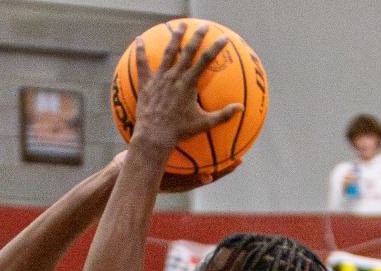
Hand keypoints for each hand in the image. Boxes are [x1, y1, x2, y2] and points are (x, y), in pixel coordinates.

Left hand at [126, 22, 238, 155]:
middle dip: (197, 36)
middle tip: (204, 25)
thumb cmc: (180, 131)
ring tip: (180, 26)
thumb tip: (241, 108)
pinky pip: (142, 63)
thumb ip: (223, 115)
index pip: (206, 60)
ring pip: (168, 52)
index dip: (216, 47)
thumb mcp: (204, 123)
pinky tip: (139, 39)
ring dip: (175, 37)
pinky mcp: (146, 82)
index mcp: (189, 83)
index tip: (224, 37)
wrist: (154, 135)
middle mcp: (175, 76)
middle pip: (188, 50)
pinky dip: (140, 51)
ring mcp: (160, 78)